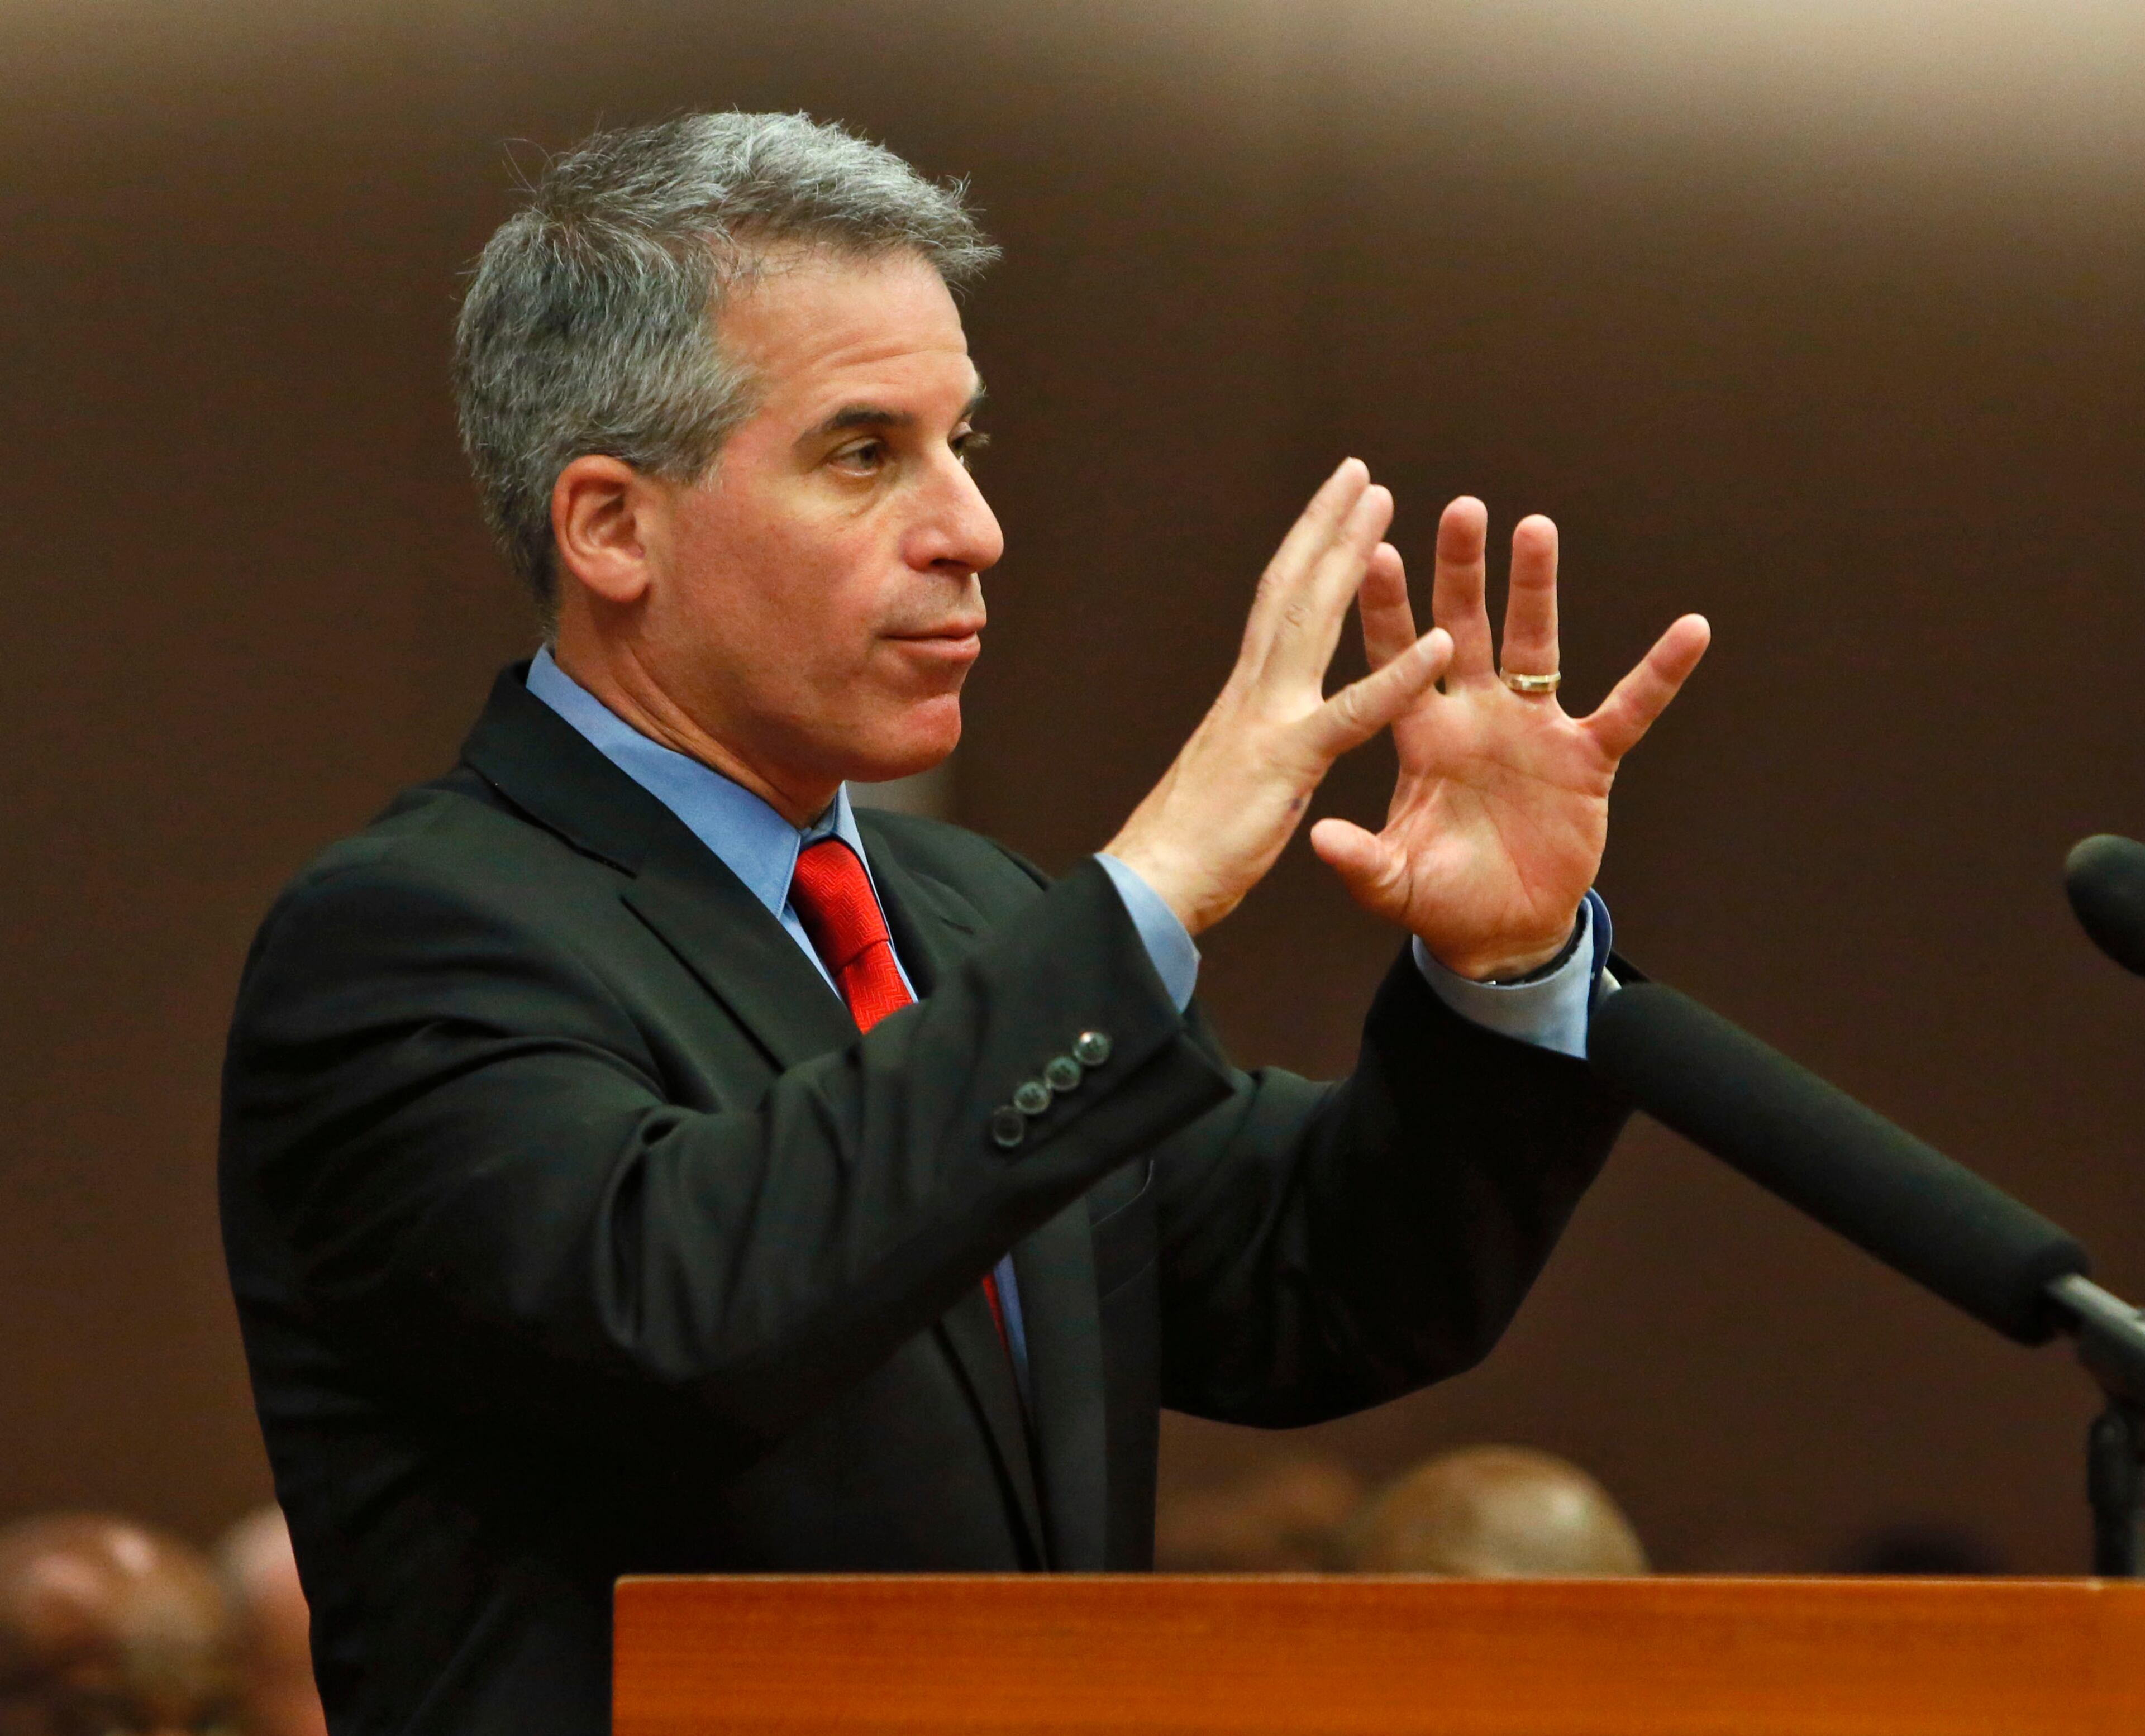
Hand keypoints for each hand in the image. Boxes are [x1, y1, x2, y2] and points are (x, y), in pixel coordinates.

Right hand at [1105, 460, 1452, 935]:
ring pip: (1312, 618)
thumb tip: (1251, 732)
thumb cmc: (1184, 847)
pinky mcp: (1288, 763)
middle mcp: (1251, 691)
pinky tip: (1438, 641)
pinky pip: (1353, 713)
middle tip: (1358, 472)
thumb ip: (1246, 744)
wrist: (1147, 887)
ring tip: (1383, 500)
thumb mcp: (1225, 780)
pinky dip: (1397, 676)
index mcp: (1243, 698)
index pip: (1274, 607)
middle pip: (1290, 588)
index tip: (1326, 510)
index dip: (1301, 554)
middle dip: (1324, 526)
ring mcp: (1267, 719)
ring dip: (1349, 555)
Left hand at [1309, 498, 1709, 979]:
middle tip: (1460, 507)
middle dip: (1462, 571)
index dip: (1388, 611)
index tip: (1374, 553)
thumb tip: (1318, 837)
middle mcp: (1476, 717)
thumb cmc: (1438, 899)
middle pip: (1466, 629)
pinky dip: (1659, 674)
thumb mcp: (1392, 883)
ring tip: (1535, 528)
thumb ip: (1361, 859)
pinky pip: (1629, 709)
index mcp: (1422, 737)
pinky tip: (1691, 630)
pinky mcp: (1586, 759)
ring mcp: (1533, 730)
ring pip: (1536, 645)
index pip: (1398, 661)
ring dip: (1536, 589)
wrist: (1499, 933)